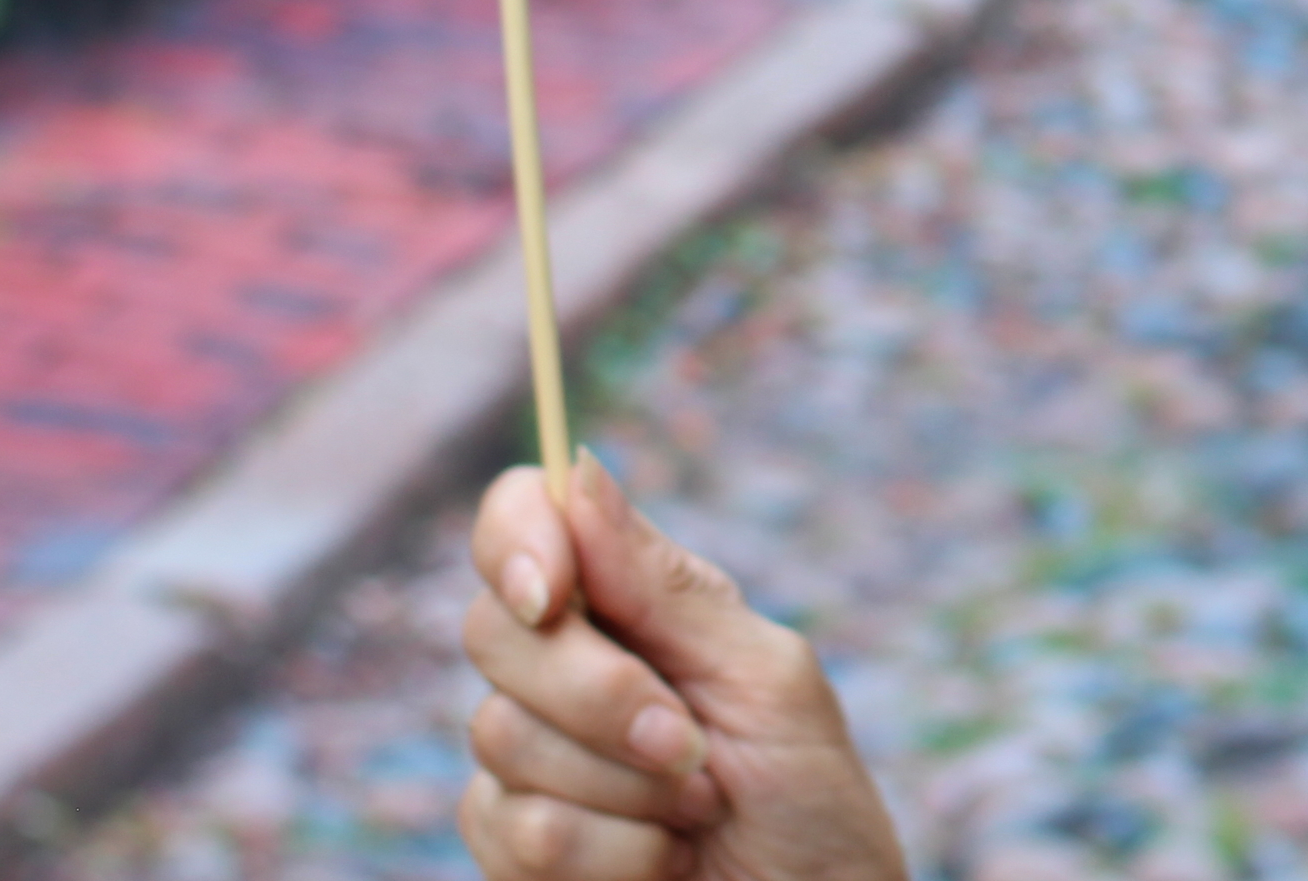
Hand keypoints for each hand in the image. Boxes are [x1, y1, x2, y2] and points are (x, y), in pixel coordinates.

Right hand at [460, 453, 904, 880]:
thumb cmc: (813, 806)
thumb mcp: (766, 680)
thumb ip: (665, 587)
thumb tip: (576, 466)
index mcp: (634, 605)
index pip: (523, 521)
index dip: (515, 540)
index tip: (552, 594)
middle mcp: (567, 669)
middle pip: (494, 629)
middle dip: (600, 695)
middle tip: (690, 747)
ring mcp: (528, 761)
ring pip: (499, 735)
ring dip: (623, 788)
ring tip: (697, 812)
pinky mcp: (512, 849)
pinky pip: (508, 828)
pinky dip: (607, 852)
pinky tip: (661, 864)